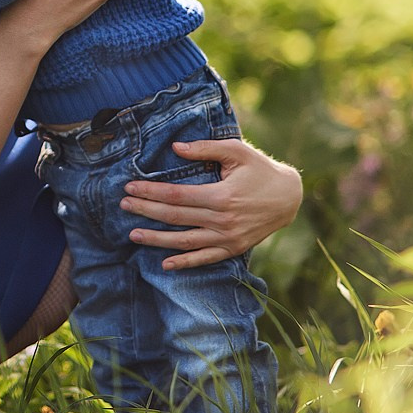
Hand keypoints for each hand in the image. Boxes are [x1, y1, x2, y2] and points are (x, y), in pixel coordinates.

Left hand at [121, 137, 302, 269]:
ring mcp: (227, 238)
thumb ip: (205, 149)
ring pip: (184, 241)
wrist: (290, 198)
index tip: (129, 188)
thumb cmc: (260, 170)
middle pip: (175, 217)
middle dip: (145, 211)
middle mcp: (222, 220)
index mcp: (221, 196)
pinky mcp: (233, 248)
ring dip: (157, 239)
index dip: (150, 192)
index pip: (176, 196)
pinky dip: (184, 263)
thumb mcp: (237, 152)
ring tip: (133, 234)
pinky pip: (204, 259)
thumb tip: (176, 147)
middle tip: (123, 206)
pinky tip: (165, 264)